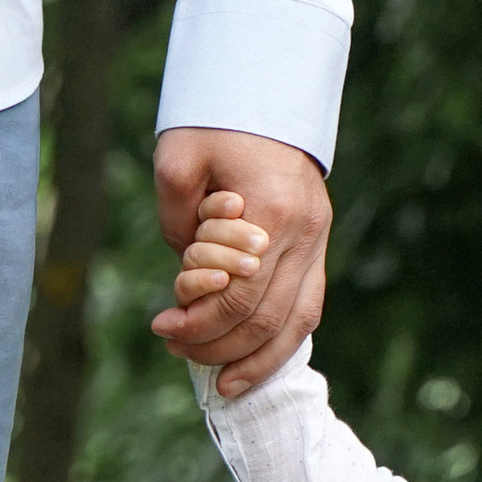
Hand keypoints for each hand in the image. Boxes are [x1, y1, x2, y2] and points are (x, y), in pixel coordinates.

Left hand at [150, 128, 329, 397]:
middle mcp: (305, 235)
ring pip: (296, 324)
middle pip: (266, 318)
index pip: (237, 294)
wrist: (269, 96)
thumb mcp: (179, 160)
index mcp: (272, 212)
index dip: (198, 322)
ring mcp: (318, 243)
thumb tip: (189, 276)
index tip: (162, 327)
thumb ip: (178, 221)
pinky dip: (282, 343)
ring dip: (258, 360)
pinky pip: (307, 310)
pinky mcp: (318, 249)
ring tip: (223, 384)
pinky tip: (255, 364)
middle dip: (218, 345)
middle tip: (175, 349)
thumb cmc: (218, 124)